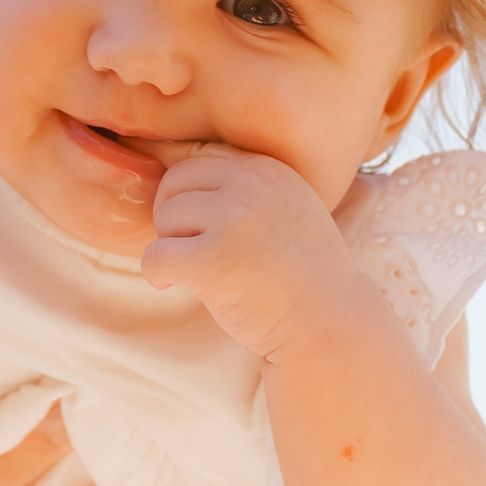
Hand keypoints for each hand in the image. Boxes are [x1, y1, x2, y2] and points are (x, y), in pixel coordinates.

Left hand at [140, 146, 359, 358]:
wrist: (329, 325)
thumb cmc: (300, 274)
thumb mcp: (286, 209)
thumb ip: (244, 187)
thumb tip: (169, 161)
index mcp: (268, 169)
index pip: (198, 161)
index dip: (188, 196)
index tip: (200, 229)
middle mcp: (252, 185)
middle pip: (174, 183)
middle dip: (174, 218)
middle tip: (192, 250)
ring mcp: (234, 221)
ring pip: (164, 218)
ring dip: (170, 247)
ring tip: (198, 270)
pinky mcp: (214, 260)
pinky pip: (156, 256)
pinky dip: (157, 274)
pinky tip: (175, 286)